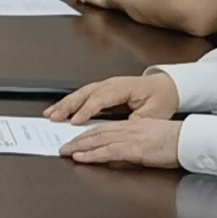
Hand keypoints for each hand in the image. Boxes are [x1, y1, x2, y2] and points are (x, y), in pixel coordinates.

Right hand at [46, 71, 174, 125]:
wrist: (166, 86)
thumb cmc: (160, 99)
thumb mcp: (152, 114)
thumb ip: (133, 123)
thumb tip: (117, 132)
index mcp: (124, 88)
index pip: (101, 98)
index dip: (87, 110)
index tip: (76, 121)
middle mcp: (111, 84)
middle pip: (85, 93)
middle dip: (68, 106)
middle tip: (54, 117)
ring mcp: (105, 85)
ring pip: (80, 93)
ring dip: (64, 104)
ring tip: (50, 114)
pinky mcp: (102, 90)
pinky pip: (82, 95)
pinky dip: (69, 103)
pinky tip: (59, 110)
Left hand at [63, 118, 183, 169]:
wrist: (189, 140)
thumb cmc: (176, 141)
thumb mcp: (151, 138)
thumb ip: (134, 143)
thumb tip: (122, 152)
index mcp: (132, 125)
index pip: (104, 128)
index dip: (87, 134)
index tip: (76, 139)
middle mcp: (128, 129)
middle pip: (96, 133)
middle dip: (77, 140)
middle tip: (64, 146)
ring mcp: (129, 138)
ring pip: (97, 141)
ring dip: (79, 147)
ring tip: (65, 152)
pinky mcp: (133, 149)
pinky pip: (107, 151)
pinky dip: (91, 155)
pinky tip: (80, 158)